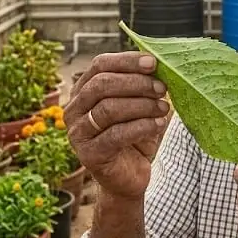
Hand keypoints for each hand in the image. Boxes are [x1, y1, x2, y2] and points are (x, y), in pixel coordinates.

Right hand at [64, 52, 170, 201]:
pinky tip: (158, 124)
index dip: (126, 61)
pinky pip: (116, 135)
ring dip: (142, 105)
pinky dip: (141, 126)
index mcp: (82, 91)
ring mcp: (78, 133)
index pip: (99, 65)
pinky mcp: (88, 155)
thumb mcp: (137, 105)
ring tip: (163, 107)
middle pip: (102, 85)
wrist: (129, 176)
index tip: (153, 63)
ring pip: (108, 109)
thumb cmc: (133, 136)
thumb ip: (140, 85)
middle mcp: (74, 110)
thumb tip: (156, 63)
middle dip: (136, 83)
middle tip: (161, 88)